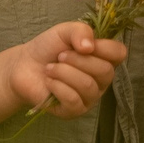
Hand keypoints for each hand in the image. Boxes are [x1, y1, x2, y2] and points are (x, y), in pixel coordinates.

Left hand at [8, 22, 128, 118]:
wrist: (24, 66)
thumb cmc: (49, 48)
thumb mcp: (65, 31)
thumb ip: (80, 31)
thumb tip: (89, 47)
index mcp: (103, 58)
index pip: (119, 53)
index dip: (104, 47)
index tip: (82, 45)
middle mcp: (101, 80)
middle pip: (105, 71)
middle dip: (78, 60)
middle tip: (60, 56)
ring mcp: (89, 97)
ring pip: (88, 86)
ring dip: (64, 72)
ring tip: (50, 68)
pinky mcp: (74, 111)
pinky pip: (73, 100)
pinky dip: (57, 86)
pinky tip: (49, 82)